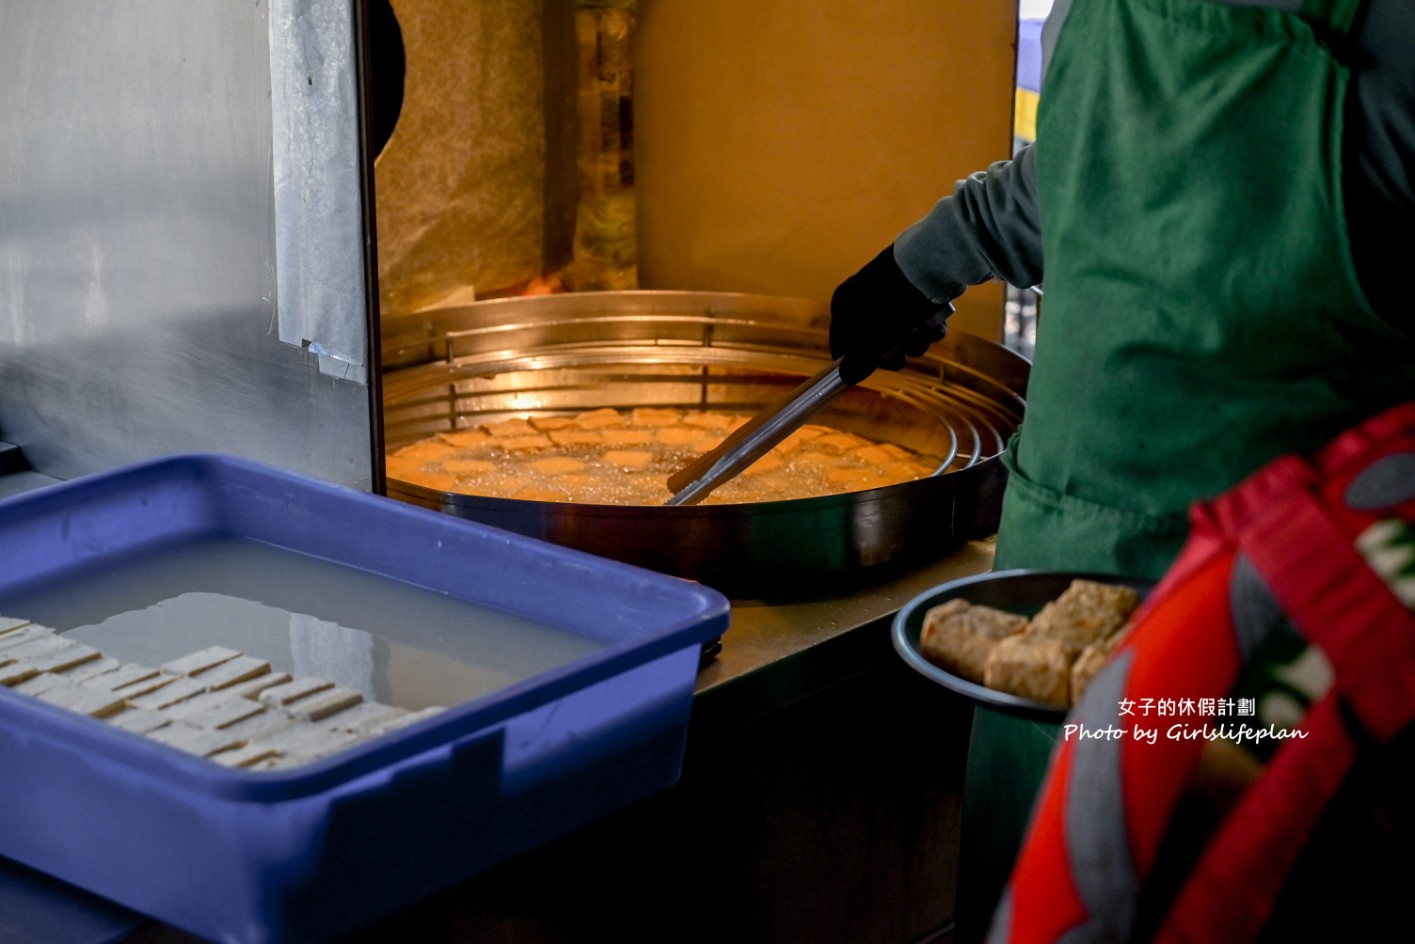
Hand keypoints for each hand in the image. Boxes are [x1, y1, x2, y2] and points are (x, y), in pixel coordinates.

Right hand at [830, 245, 948, 384]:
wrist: (928, 266)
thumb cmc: (890, 304)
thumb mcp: (870, 337)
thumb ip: (859, 359)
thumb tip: (847, 376)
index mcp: (845, 305)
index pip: (841, 341)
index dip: (853, 360)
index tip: (866, 372)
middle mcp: (865, 300)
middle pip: (875, 342)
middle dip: (892, 354)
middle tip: (901, 359)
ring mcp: (892, 296)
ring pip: (901, 334)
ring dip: (914, 344)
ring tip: (922, 338)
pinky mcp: (916, 294)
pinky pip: (919, 321)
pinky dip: (928, 328)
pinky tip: (934, 327)